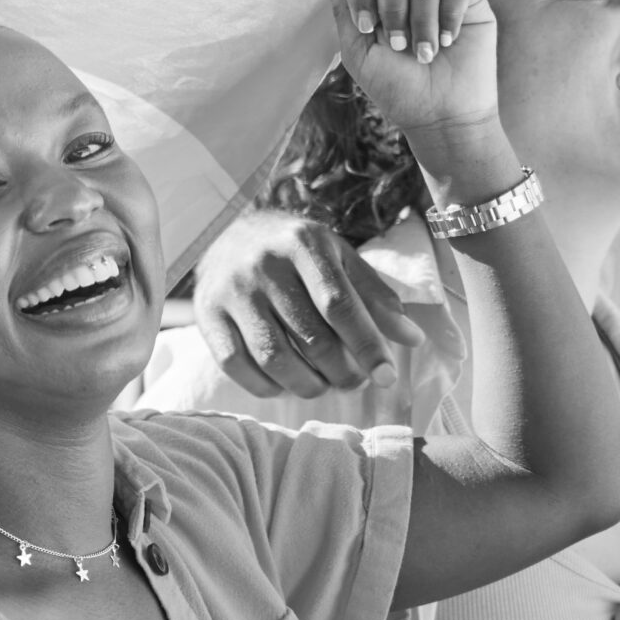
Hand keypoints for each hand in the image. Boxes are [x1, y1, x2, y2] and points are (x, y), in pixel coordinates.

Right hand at [190, 206, 425, 398]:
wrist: (225, 232)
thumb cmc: (293, 251)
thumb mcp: (338, 258)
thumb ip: (374, 296)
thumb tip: (412, 339)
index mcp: (303, 243)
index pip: (340, 305)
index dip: (367, 346)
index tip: (387, 376)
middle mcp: (264, 265)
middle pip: (310, 336)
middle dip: (341, 372)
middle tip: (356, 383)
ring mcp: (232, 291)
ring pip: (273, 356)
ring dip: (306, 384)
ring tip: (323, 386)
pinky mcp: (207, 315)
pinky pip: (237, 365)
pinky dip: (265, 385)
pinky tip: (283, 385)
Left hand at [331, 0, 496, 135]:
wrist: (440, 114)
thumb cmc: (397, 88)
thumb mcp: (359, 54)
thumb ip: (343, 12)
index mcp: (376, 2)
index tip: (366, 27)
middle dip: (391, 8)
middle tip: (398, 46)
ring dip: (421, 20)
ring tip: (425, 54)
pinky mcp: (469, 1)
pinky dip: (450, 15)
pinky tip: (450, 41)